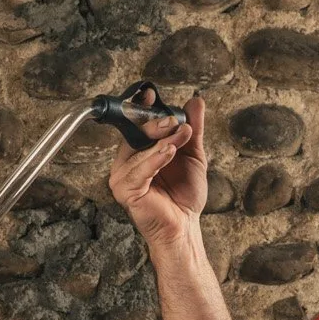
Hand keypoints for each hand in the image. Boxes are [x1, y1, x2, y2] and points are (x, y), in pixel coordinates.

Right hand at [108, 93, 207, 247]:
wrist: (185, 225)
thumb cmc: (184, 195)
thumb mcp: (192, 155)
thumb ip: (192, 129)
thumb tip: (196, 101)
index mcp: (138, 152)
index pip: (135, 124)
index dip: (141, 108)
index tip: (151, 95)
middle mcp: (126, 162)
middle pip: (135, 133)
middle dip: (157, 124)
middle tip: (176, 123)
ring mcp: (122, 177)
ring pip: (137, 150)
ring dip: (162, 141)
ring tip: (181, 138)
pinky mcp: (125, 191)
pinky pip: (138, 170)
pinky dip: (155, 159)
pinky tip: (169, 153)